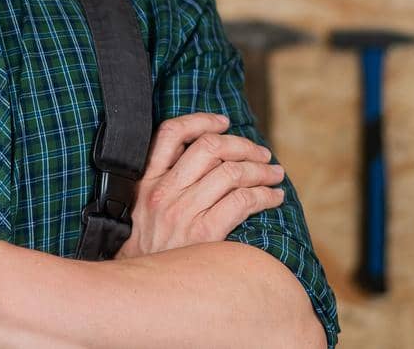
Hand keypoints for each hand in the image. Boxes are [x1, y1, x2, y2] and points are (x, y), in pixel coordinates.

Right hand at [116, 112, 285, 258]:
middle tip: (261, 152)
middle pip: (210, 147)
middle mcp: (163, 192)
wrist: (138, 294)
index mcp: (145, 182)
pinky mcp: (204, 233)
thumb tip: (203, 163)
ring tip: (274, 174)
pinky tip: (274, 198)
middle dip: (242, 145)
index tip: (223, 121)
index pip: (170, 133)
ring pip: (232, 172)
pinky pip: (243, 201)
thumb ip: (162, 185)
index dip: (201, 120)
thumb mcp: (139, 212)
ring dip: (261, 169)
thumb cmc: (146, 252)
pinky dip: (265, 195)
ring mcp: (183, 211)